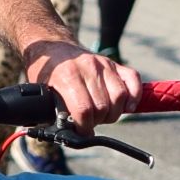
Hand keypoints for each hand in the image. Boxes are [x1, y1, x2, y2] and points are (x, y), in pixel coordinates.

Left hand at [24, 41, 140, 128]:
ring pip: (119, 96)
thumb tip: (68, 133)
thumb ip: (55, 111)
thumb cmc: (47, 72)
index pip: (84, 109)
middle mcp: (88, 68)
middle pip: (103, 106)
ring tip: (102, 114)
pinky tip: (127, 106)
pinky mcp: (113, 63)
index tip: (82, 131)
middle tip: (90, 121)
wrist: (52, 46)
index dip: (84, 127)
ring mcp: (103, 64)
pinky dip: (134, 96)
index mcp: (67, 76)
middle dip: (97, 121)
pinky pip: (133, 79)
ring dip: (113, 112)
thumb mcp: (44, 91)